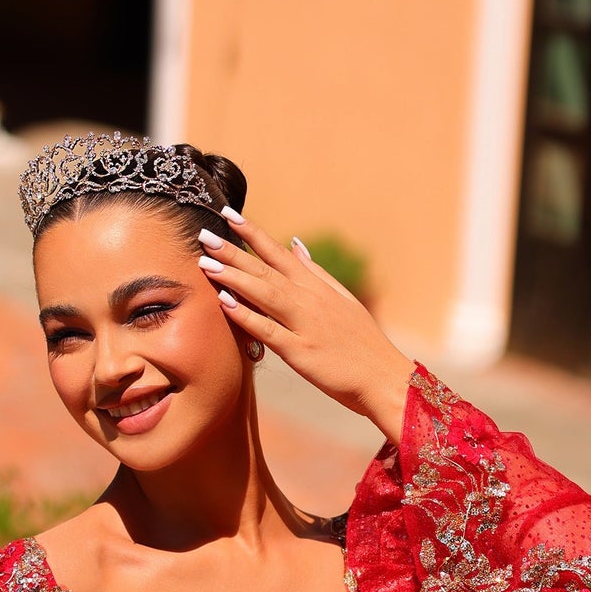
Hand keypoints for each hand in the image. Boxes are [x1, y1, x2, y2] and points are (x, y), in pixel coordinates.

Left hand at [198, 212, 413, 443]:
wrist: (384, 377)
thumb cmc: (363, 343)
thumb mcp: (344, 299)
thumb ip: (316, 272)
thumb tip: (295, 245)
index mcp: (317, 287)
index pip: (279, 254)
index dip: (253, 234)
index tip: (229, 214)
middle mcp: (309, 300)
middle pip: (265, 269)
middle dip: (233, 250)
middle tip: (205, 234)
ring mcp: (304, 324)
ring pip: (264, 293)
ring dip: (234, 277)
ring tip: (206, 262)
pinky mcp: (301, 351)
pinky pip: (269, 331)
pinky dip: (247, 316)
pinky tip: (225, 303)